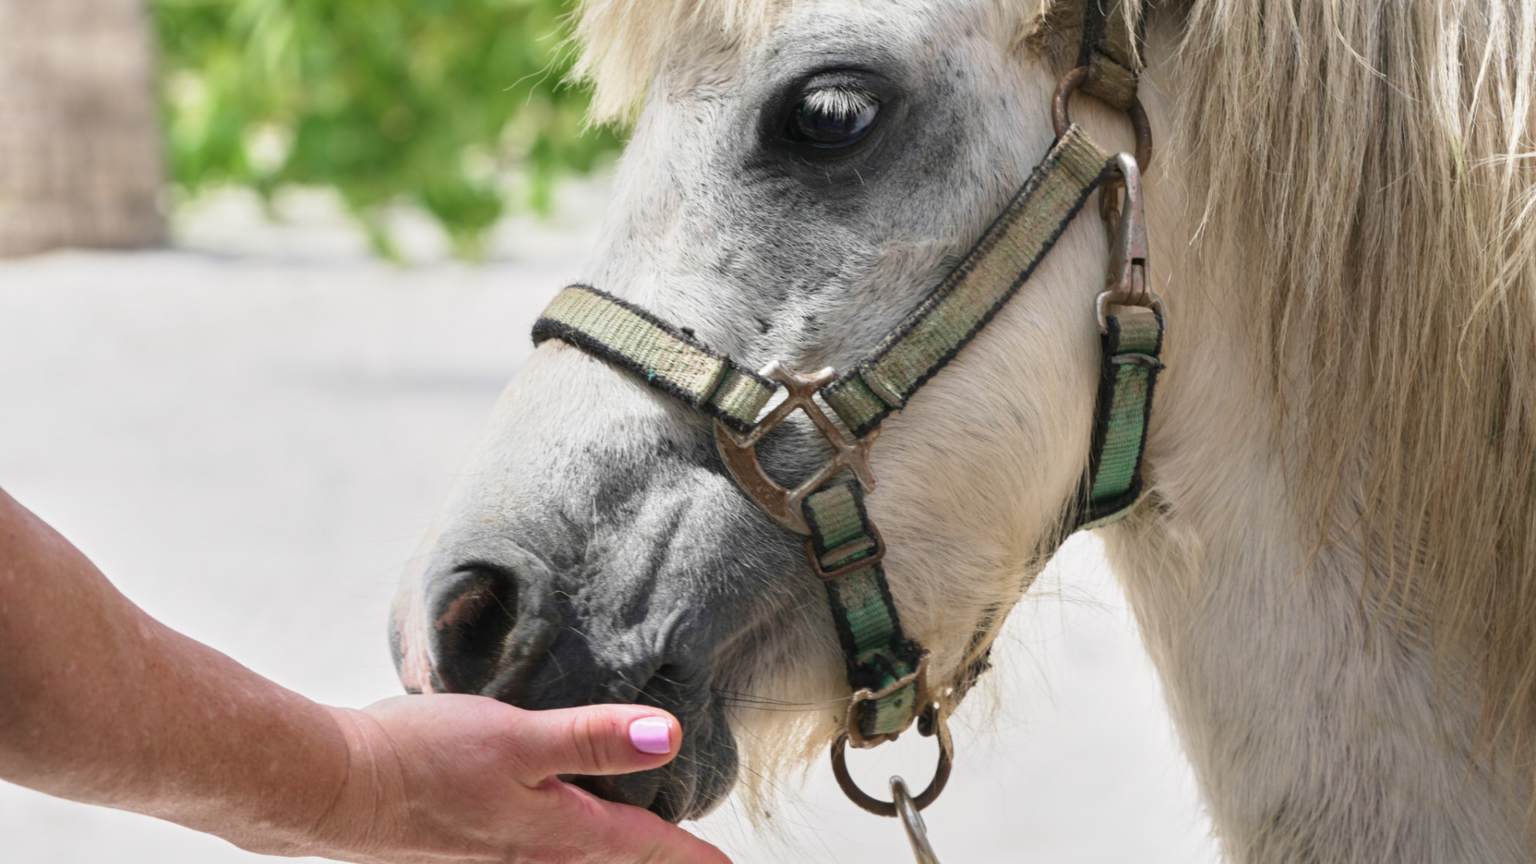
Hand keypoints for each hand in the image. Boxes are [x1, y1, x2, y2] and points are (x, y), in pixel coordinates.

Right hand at [318, 695, 730, 863]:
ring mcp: (490, 856)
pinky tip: (542, 823)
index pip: (639, 845)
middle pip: (605, 862)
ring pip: (565, 860)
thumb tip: (668, 737)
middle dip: (647, 859)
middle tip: (683, 857)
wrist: (332, 788)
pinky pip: (526, 853)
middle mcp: (527, 856)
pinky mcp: (459, 846)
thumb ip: (592, 737)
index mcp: (554, 834)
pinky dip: (555, 845)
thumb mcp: (520, 739)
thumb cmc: (424, 761)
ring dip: (601, 853)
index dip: (685, 854)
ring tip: (626, 842)